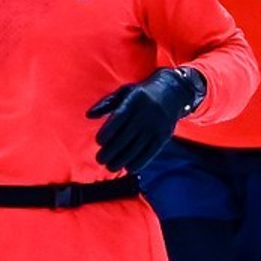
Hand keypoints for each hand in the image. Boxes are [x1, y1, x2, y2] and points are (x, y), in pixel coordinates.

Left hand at [87, 66, 209, 173]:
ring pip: (137, 147)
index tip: (99, 142)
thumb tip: (89, 115)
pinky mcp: (164, 135)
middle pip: (125, 137)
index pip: (118, 120)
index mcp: (133, 101)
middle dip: (111, 151)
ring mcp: (156, 126)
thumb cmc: (141, 94)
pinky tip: (129, 168)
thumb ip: (106, 104)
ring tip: (111, 167)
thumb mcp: (124, 92)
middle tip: (100, 160)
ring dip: (122, 160)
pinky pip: (151, 152)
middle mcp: (145, 114)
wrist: (172, 92)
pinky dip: (140, 162)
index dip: (107, 133)